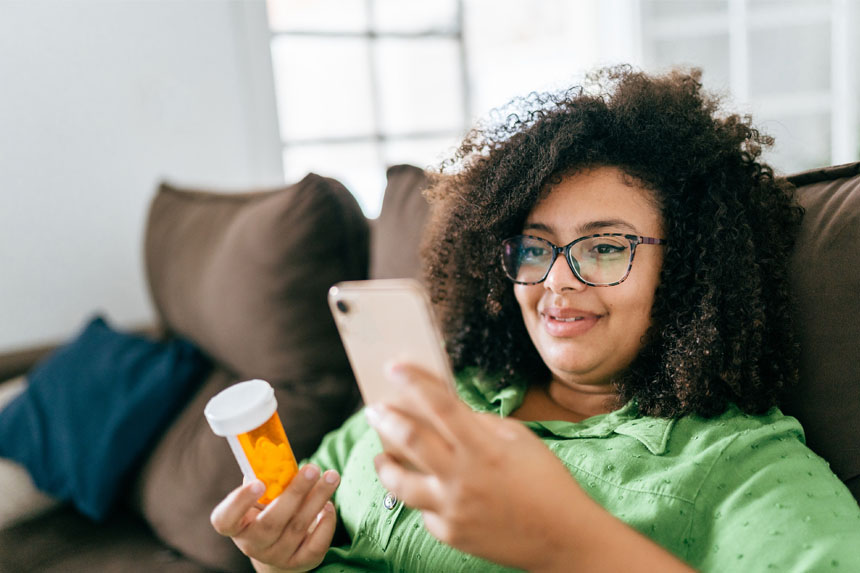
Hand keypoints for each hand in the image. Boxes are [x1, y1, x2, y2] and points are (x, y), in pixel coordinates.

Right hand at [210, 464, 339, 572]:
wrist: (278, 550)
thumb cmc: (267, 513)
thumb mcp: (260, 497)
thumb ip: (264, 477)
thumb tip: (272, 450)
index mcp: (236, 526)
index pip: (226, 520)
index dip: (239, 502)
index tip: (258, 483)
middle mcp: (253, 545)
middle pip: (271, 523)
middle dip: (295, 493)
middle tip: (312, 468)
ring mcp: (277, 557)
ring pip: (298, 528)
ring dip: (317, 498)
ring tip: (332, 476)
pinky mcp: (301, 563)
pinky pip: (316, 544)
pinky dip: (326, 523)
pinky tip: (329, 504)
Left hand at [366, 363, 587, 570]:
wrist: (563, 538)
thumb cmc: (546, 482)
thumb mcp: (520, 441)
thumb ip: (481, 425)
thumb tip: (448, 411)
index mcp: (484, 448)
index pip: (441, 405)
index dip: (414, 382)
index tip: (394, 367)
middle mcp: (463, 478)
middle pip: (410, 440)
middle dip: (387, 419)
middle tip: (374, 409)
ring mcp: (453, 509)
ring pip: (400, 483)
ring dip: (385, 464)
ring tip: (380, 455)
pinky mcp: (450, 534)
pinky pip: (425, 511)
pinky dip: (422, 496)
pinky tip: (424, 487)